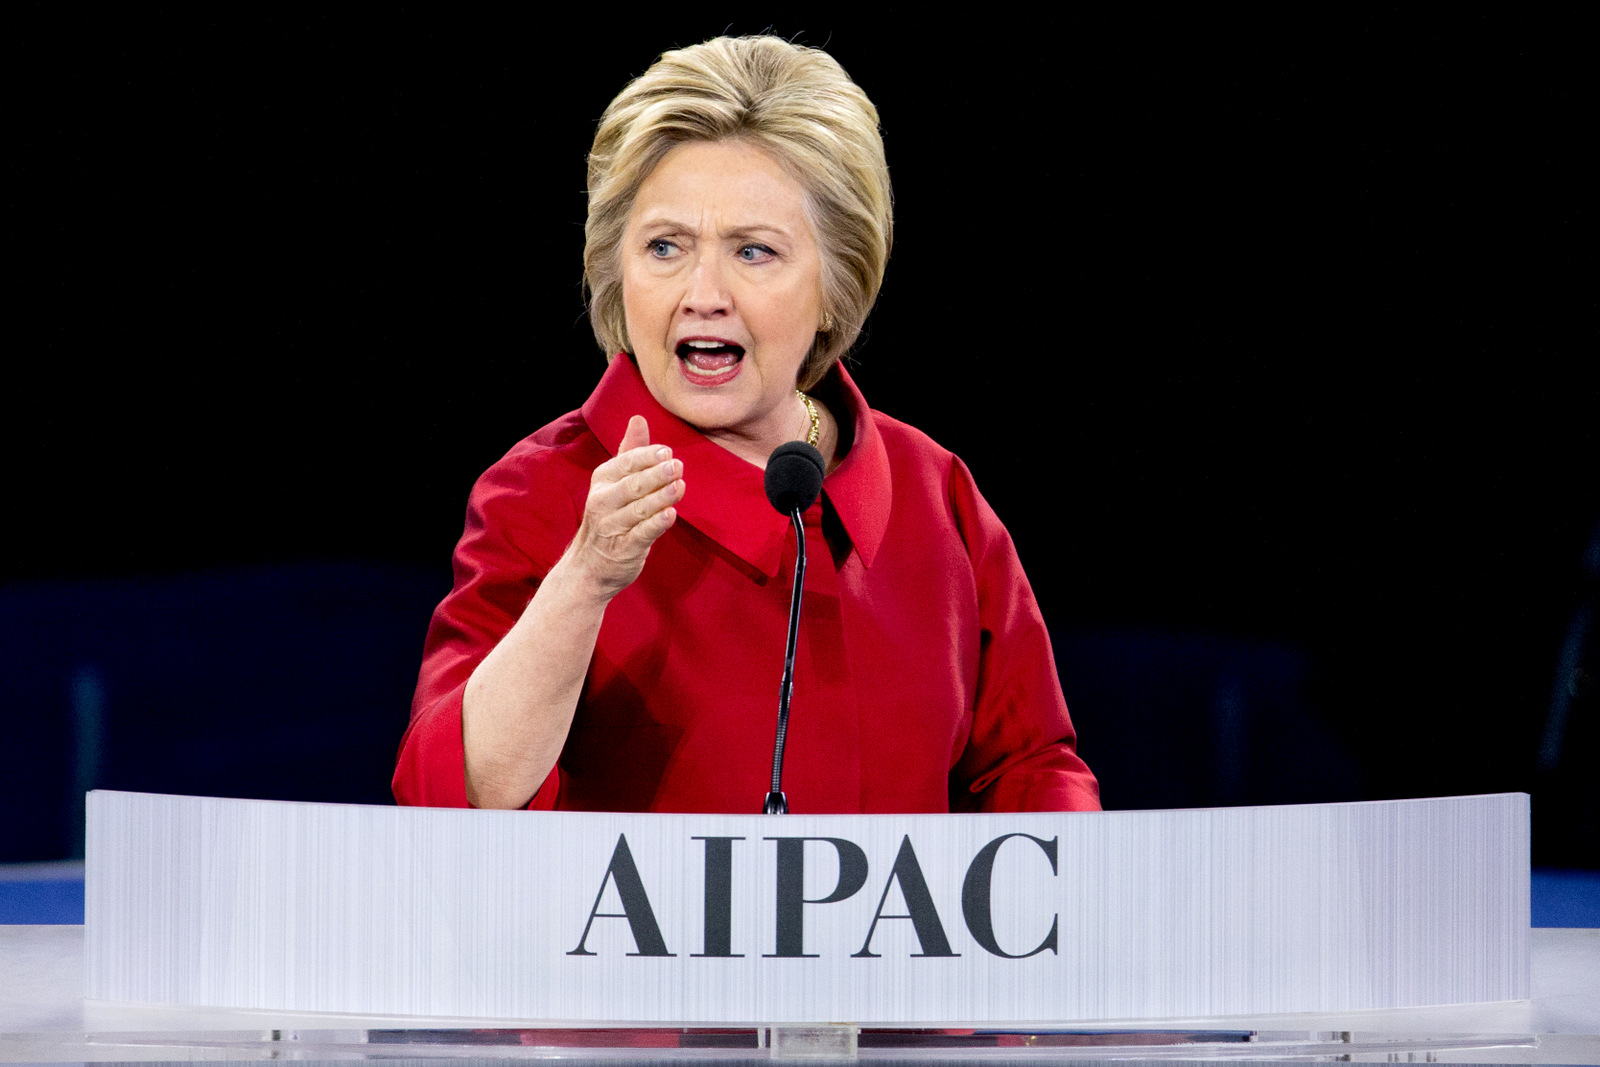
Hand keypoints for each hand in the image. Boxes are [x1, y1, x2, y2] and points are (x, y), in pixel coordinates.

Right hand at [568, 415, 683, 598]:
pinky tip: (671, 515)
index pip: (626, 463)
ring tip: (679, 486)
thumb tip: (639, 417)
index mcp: (603, 480)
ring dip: (660, 497)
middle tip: (677, 466)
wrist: (590, 566)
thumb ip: (630, 451)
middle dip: (655, 475)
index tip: (667, 451)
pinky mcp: (624, 550)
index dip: (646, 457)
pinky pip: (642, 534)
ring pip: (639, 509)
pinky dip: (656, 524)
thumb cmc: (610, 516)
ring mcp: (612, 527)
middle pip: (633, 485)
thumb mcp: (615, 482)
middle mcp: (603, 501)